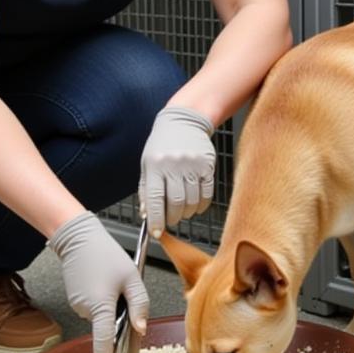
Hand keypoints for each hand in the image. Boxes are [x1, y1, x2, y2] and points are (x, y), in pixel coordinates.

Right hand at [48, 212, 148, 352]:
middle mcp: (87, 310)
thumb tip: (140, 330)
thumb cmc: (106, 255)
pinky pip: (95, 309)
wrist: (78, 238)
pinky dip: (104, 304)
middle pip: (109, 329)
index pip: (104, 339)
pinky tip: (106, 287)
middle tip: (132, 329)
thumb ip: (139, 304)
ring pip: (103, 318)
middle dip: (122, 331)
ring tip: (117, 288)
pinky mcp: (75, 299)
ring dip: (113, 312)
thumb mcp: (131, 277)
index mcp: (101, 306)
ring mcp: (78, 305)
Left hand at [138, 106, 215, 236]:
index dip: (155, 220)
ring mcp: (193, 165)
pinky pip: (206, 194)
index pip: (154, 199)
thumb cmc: (162, 143)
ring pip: (191, 201)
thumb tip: (147, 215)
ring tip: (181, 212)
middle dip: (171, 218)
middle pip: (175, 203)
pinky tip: (195, 206)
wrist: (184, 120)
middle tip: (169, 220)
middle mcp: (174, 165)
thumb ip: (145, 189)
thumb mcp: (147, 163)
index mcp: (155, 165)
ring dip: (186, 213)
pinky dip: (201, 206)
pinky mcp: (208, 166)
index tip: (156, 232)